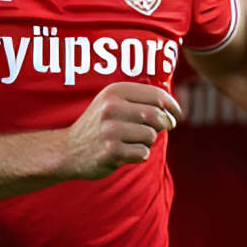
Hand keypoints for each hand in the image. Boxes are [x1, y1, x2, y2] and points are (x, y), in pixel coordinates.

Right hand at [64, 82, 181, 179]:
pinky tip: (126, 153)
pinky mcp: (111, 151)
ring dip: (147, 142)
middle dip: (163, 125)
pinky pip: (143, 153)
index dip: (173, 106)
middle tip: (159, 130)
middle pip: (157, 115)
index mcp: (115, 91)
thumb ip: (139, 100)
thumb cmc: (98, 126)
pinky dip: (139, 155)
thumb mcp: (112, 102)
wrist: (68, 150)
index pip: (156, 94)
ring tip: (131, 142)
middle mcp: (112, 107)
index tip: (178, 115)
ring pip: (151, 135)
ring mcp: (110, 130)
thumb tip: (172, 108)